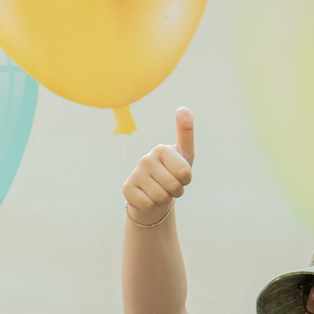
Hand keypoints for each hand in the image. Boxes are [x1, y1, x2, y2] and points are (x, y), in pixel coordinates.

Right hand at [122, 106, 194, 225]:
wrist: (153, 192)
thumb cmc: (172, 172)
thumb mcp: (184, 154)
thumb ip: (186, 133)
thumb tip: (183, 107)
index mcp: (161, 149)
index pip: (184, 173)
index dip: (186, 181)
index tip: (180, 176)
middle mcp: (145, 158)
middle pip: (173, 186)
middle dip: (176, 192)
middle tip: (170, 187)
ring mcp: (135, 174)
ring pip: (161, 197)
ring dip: (165, 200)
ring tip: (161, 192)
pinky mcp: (127, 189)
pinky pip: (149, 205)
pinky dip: (153, 206)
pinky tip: (149, 198)